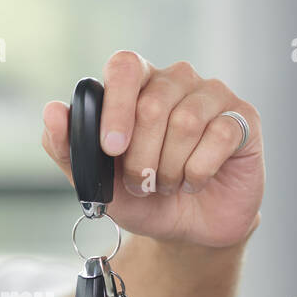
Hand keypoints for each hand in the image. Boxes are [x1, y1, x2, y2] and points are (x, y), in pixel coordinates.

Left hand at [41, 51, 264, 248]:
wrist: (186, 229)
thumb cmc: (142, 197)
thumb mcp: (95, 181)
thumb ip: (67, 147)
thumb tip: (52, 110)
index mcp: (137, 84)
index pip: (124, 66)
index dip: (116, 106)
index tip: (111, 149)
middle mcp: (176, 80)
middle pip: (153, 104)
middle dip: (142, 158)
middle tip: (143, 183)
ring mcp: (213, 95)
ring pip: (186, 122)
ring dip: (170, 169)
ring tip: (169, 183)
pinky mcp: (243, 118)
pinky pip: (220, 136)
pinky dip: (199, 172)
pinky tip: (196, 182)